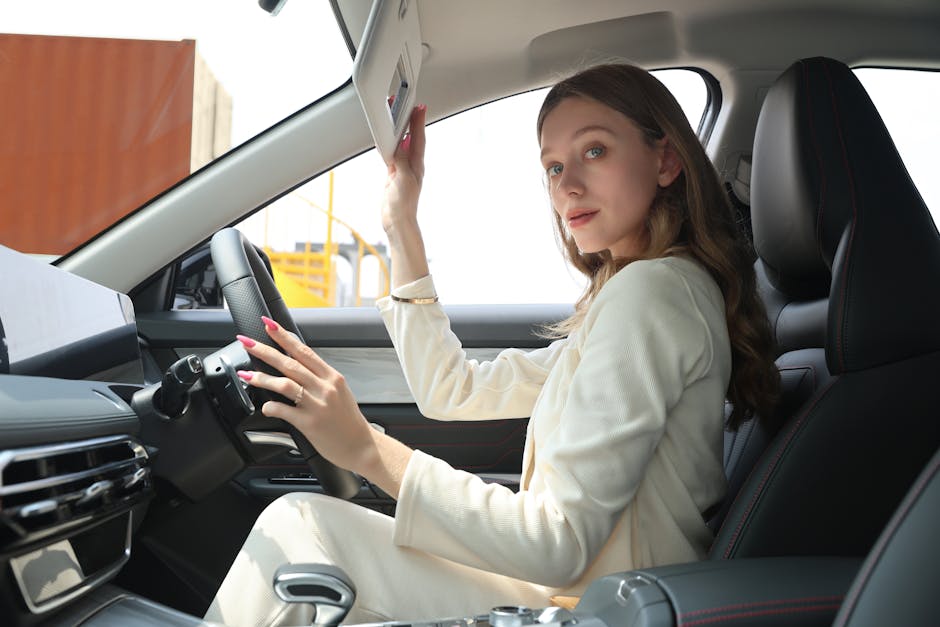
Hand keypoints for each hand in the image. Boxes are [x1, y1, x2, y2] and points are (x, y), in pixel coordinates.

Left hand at [235, 317, 375, 474]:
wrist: (362, 446)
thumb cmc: (348, 422)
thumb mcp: (339, 392)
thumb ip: (319, 379)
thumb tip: (297, 367)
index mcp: (332, 377)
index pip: (304, 350)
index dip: (284, 336)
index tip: (269, 325)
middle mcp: (325, 388)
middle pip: (290, 363)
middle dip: (265, 350)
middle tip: (248, 342)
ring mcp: (317, 405)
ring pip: (285, 384)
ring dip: (262, 378)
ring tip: (246, 375)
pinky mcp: (309, 423)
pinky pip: (284, 410)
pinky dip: (271, 406)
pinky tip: (265, 406)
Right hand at [382, 104, 426, 232]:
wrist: (397, 221)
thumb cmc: (404, 203)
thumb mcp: (403, 178)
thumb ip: (401, 160)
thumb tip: (398, 145)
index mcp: (417, 164)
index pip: (418, 138)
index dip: (418, 122)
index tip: (419, 107)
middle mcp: (411, 165)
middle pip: (410, 138)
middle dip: (409, 121)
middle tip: (407, 105)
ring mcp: (402, 169)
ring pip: (400, 144)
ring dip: (399, 131)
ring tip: (396, 117)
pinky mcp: (393, 175)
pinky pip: (391, 154)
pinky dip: (388, 144)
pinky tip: (386, 140)